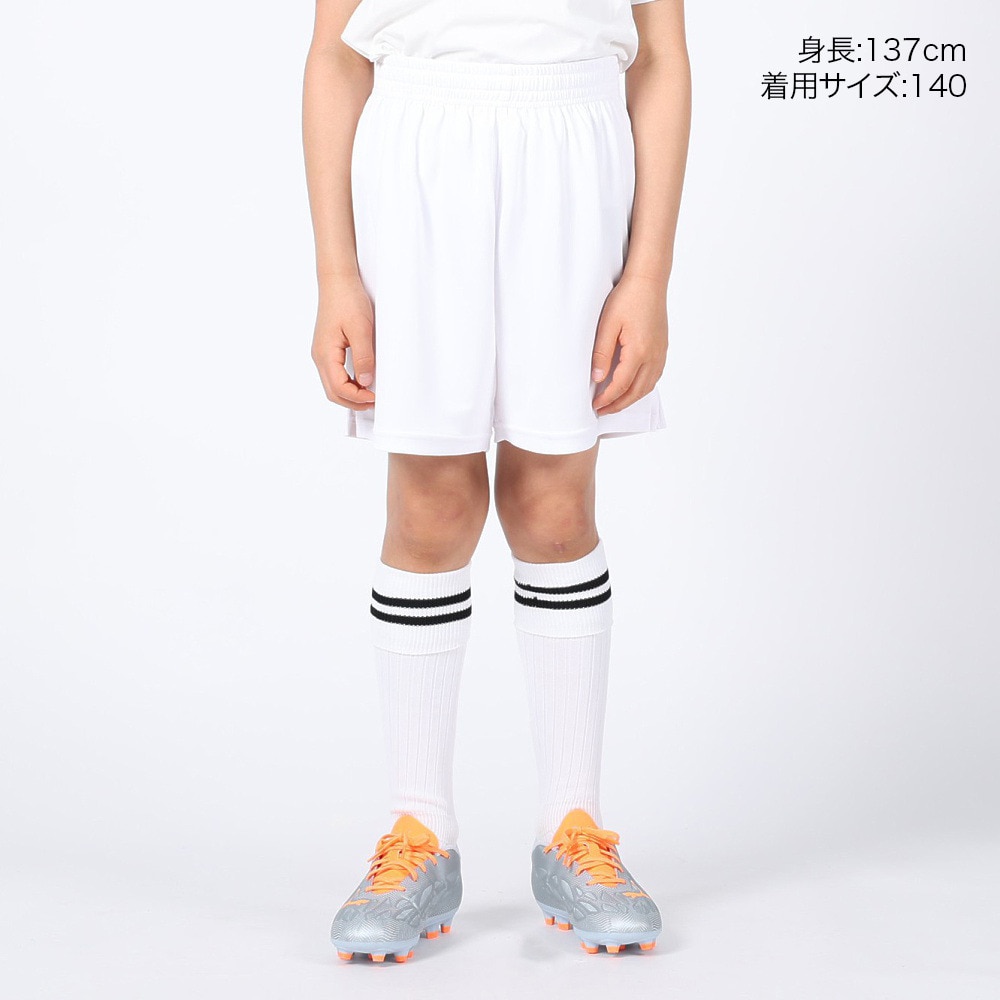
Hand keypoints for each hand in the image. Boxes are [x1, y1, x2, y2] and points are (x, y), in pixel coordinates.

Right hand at [311, 273, 375, 410]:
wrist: (338, 281)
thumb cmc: (347, 300)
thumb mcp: (361, 329)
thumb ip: (364, 357)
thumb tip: (366, 382)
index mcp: (325, 354)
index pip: (338, 388)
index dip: (357, 397)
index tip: (375, 397)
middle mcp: (320, 356)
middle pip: (333, 392)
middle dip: (352, 401)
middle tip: (374, 402)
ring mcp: (322, 353)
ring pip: (333, 385)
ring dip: (350, 394)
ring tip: (370, 394)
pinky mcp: (328, 349)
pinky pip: (335, 374)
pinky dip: (347, 383)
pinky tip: (362, 381)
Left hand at [590, 273, 668, 414]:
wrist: (649, 281)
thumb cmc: (628, 298)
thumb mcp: (607, 325)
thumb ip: (602, 354)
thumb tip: (597, 378)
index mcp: (639, 352)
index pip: (621, 385)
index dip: (607, 398)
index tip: (595, 405)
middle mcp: (653, 356)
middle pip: (636, 392)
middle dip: (619, 405)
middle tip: (603, 410)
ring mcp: (660, 353)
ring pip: (647, 386)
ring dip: (631, 398)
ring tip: (615, 403)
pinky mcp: (662, 348)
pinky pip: (654, 376)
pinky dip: (642, 387)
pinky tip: (632, 387)